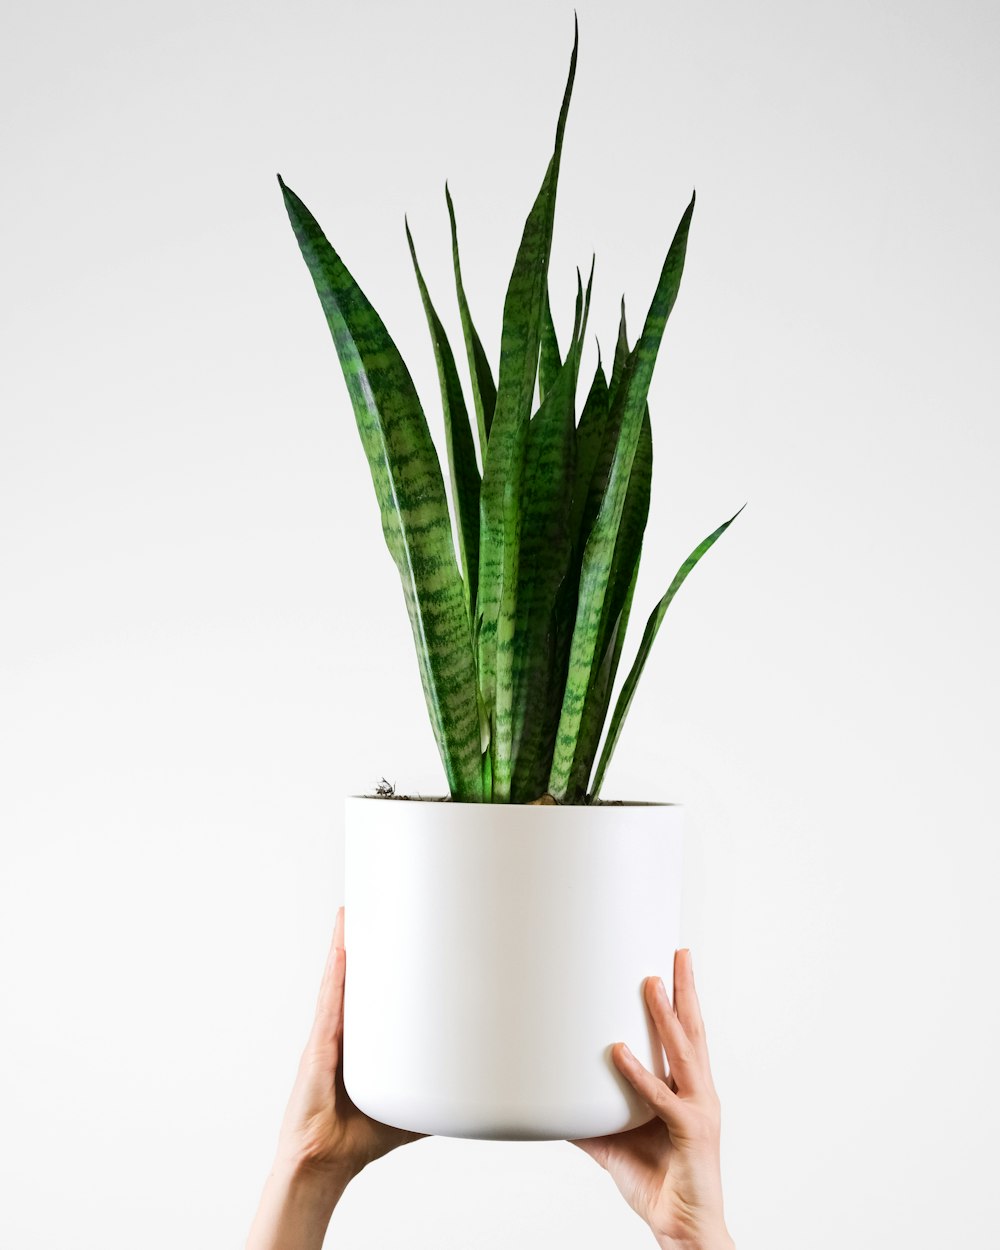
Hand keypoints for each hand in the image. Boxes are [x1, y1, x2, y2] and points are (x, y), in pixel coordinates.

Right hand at [274, 904, 426, 1184]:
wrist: (324, 1161)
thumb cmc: (360, 1136)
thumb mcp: (409, 1109)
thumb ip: (437, 1098)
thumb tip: (478, 1097)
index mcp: (363, 1040)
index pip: (376, 992)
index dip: (384, 961)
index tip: (400, 927)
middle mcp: (344, 1031)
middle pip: (355, 977)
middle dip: (363, 941)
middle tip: (378, 902)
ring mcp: (329, 1036)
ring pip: (339, 981)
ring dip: (345, 945)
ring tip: (353, 912)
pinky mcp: (319, 1047)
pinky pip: (330, 1003)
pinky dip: (336, 973)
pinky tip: (342, 947)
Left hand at [570, 950, 732, 1249]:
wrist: (683, 1229)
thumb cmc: (659, 1185)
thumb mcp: (616, 1146)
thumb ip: (589, 1122)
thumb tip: (552, 1106)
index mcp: (688, 1091)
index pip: (687, 1036)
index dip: (681, 1001)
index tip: (673, 966)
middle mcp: (699, 1093)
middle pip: (694, 1030)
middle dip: (686, 990)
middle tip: (679, 952)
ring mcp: (699, 1111)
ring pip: (682, 1052)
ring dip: (665, 1015)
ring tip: (651, 981)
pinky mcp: (691, 1132)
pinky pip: (661, 1097)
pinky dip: (639, 1073)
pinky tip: (618, 1051)